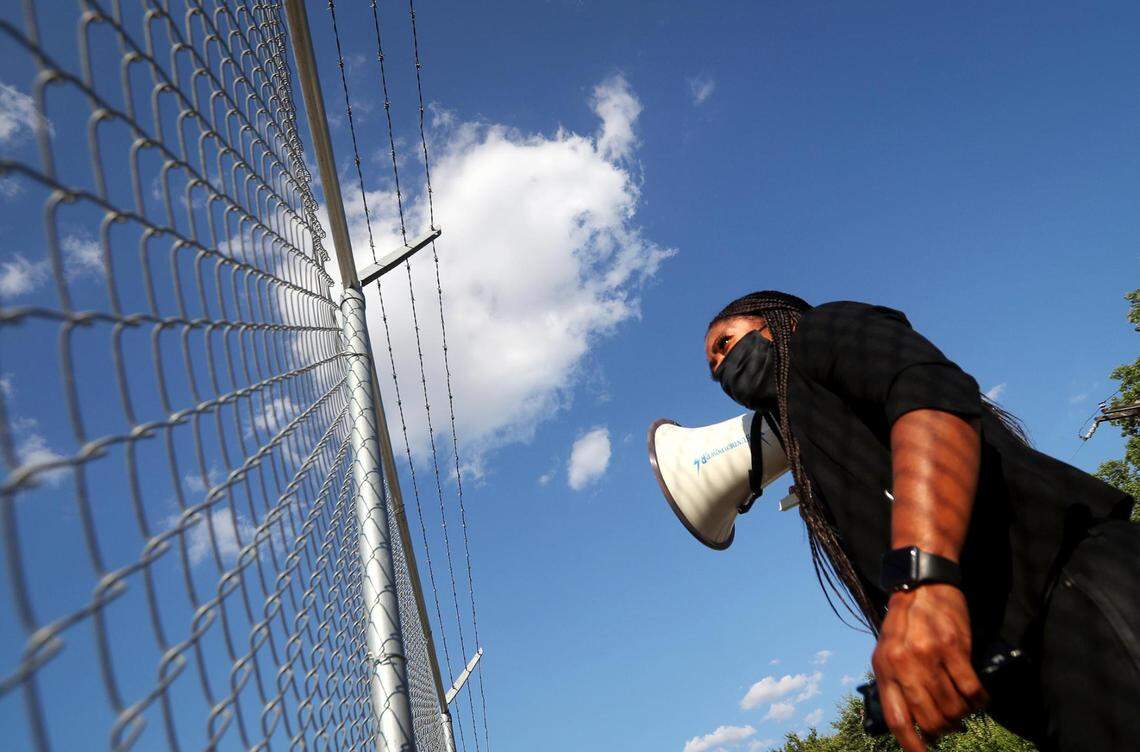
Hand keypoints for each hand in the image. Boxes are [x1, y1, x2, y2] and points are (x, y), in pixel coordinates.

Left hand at [870, 584, 987, 750]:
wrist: (923, 581)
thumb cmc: (905, 619)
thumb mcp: (887, 649)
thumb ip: (895, 682)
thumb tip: (911, 723)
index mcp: (885, 667)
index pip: (897, 719)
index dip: (912, 746)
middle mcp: (905, 664)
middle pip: (930, 718)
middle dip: (943, 730)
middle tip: (950, 727)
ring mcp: (930, 656)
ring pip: (953, 707)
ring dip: (962, 716)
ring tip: (964, 710)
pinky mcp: (955, 647)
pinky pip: (972, 688)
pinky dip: (979, 700)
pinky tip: (980, 698)